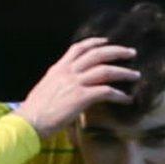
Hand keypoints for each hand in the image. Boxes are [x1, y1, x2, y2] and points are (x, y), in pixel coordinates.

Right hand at [13, 37, 138, 138]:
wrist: (29, 122)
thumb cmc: (34, 111)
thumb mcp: (46, 89)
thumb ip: (59, 83)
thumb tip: (68, 87)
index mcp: (58, 68)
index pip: (79, 48)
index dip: (95, 42)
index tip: (107, 41)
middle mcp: (68, 72)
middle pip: (97, 54)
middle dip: (117, 51)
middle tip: (131, 53)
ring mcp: (75, 83)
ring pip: (106, 70)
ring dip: (123, 72)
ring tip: (135, 75)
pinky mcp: (81, 97)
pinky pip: (106, 91)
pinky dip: (118, 95)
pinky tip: (126, 99)